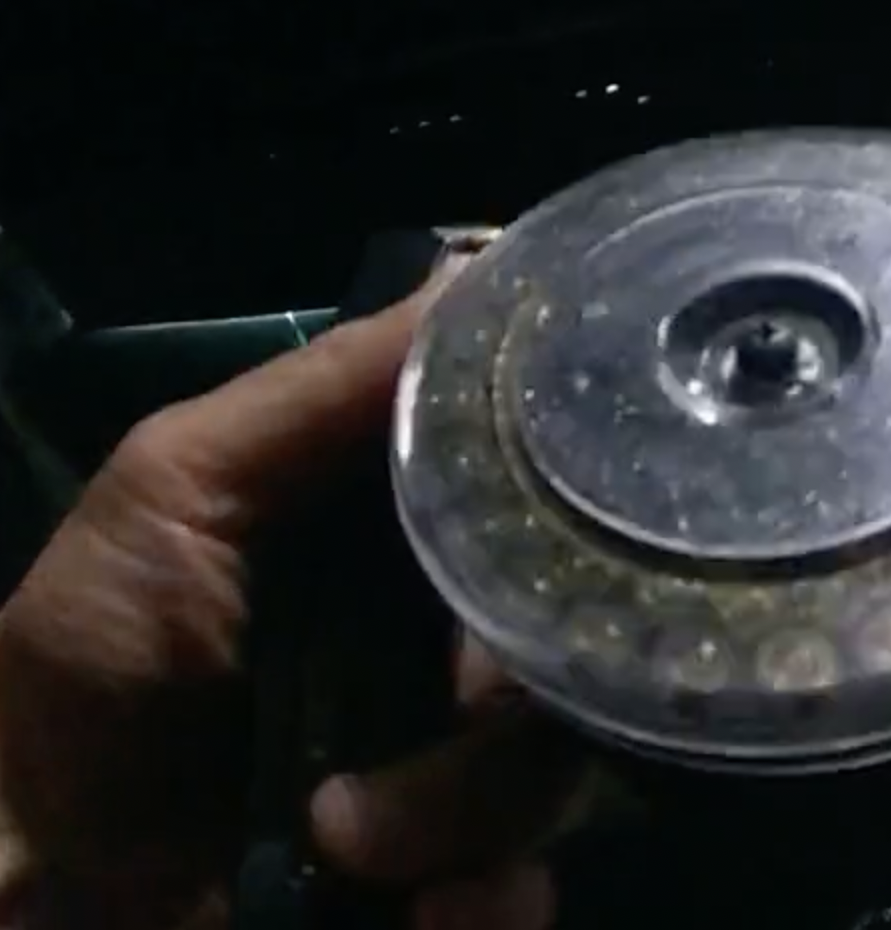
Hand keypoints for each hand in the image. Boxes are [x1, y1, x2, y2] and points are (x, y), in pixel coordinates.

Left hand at [0, 251, 599, 929]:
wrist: (36, 867)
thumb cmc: (91, 660)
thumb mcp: (181, 485)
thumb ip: (325, 389)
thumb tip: (474, 272)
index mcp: (411, 544)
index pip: (543, 508)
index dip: (569, 513)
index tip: (587, 517)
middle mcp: (456, 647)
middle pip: (575, 641)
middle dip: (501, 690)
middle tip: (440, 709)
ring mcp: (463, 776)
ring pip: (560, 773)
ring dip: (460, 808)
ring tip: (344, 836)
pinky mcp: (457, 882)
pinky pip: (527, 888)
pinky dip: (478, 900)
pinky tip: (406, 904)